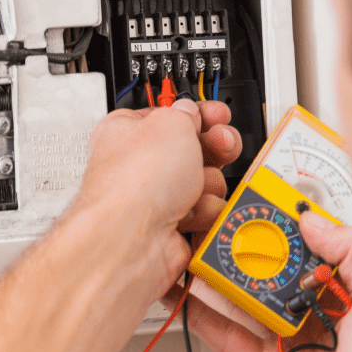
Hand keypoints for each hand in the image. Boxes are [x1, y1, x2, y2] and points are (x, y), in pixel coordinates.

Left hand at [77, 99, 243, 289]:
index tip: (219, 116)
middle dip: (213, 150)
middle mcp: (139, 167)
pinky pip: (203, 215)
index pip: (171, 117)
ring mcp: (155, 200)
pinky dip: (205, 214)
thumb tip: (192, 114)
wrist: (132, 238)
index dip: (199, 115)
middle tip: (221, 146)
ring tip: (196, 188)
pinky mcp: (169, 229)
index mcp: (129, 132)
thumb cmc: (135, 181)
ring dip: (209, 184)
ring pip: (203, 185)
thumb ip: (186, 114)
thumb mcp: (171, 122)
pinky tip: (193, 212)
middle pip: (192, 151)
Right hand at [173, 213, 351, 351]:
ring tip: (193, 254)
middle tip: (219, 227)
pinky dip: (205, 318)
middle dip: (247, 246)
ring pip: (247, 299)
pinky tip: (188, 299)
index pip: (316, 243)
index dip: (289, 221)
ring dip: (220, 278)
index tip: (263, 202)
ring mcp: (290, 339)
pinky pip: (231, 337)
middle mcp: (320, 312)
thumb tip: (314, 218)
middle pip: (275, 268)